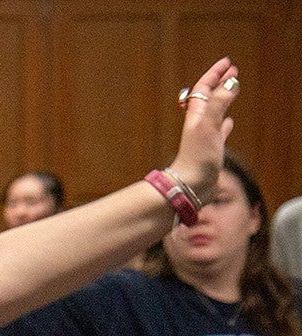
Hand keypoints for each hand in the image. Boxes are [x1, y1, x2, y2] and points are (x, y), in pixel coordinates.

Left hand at [167, 57, 239, 202]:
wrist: (190, 185)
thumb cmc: (196, 157)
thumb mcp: (207, 125)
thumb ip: (218, 103)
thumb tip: (230, 82)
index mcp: (196, 115)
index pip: (205, 88)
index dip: (214, 74)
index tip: (227, 63)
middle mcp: (199, 123)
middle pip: (210, 97)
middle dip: (220, 83)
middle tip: (232, 71)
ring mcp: (205, 137)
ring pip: (215, 112)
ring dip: (224, 99)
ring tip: (232, 90)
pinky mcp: (211, 150)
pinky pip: (219, 132)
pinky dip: (225, 124)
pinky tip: (230, 122)